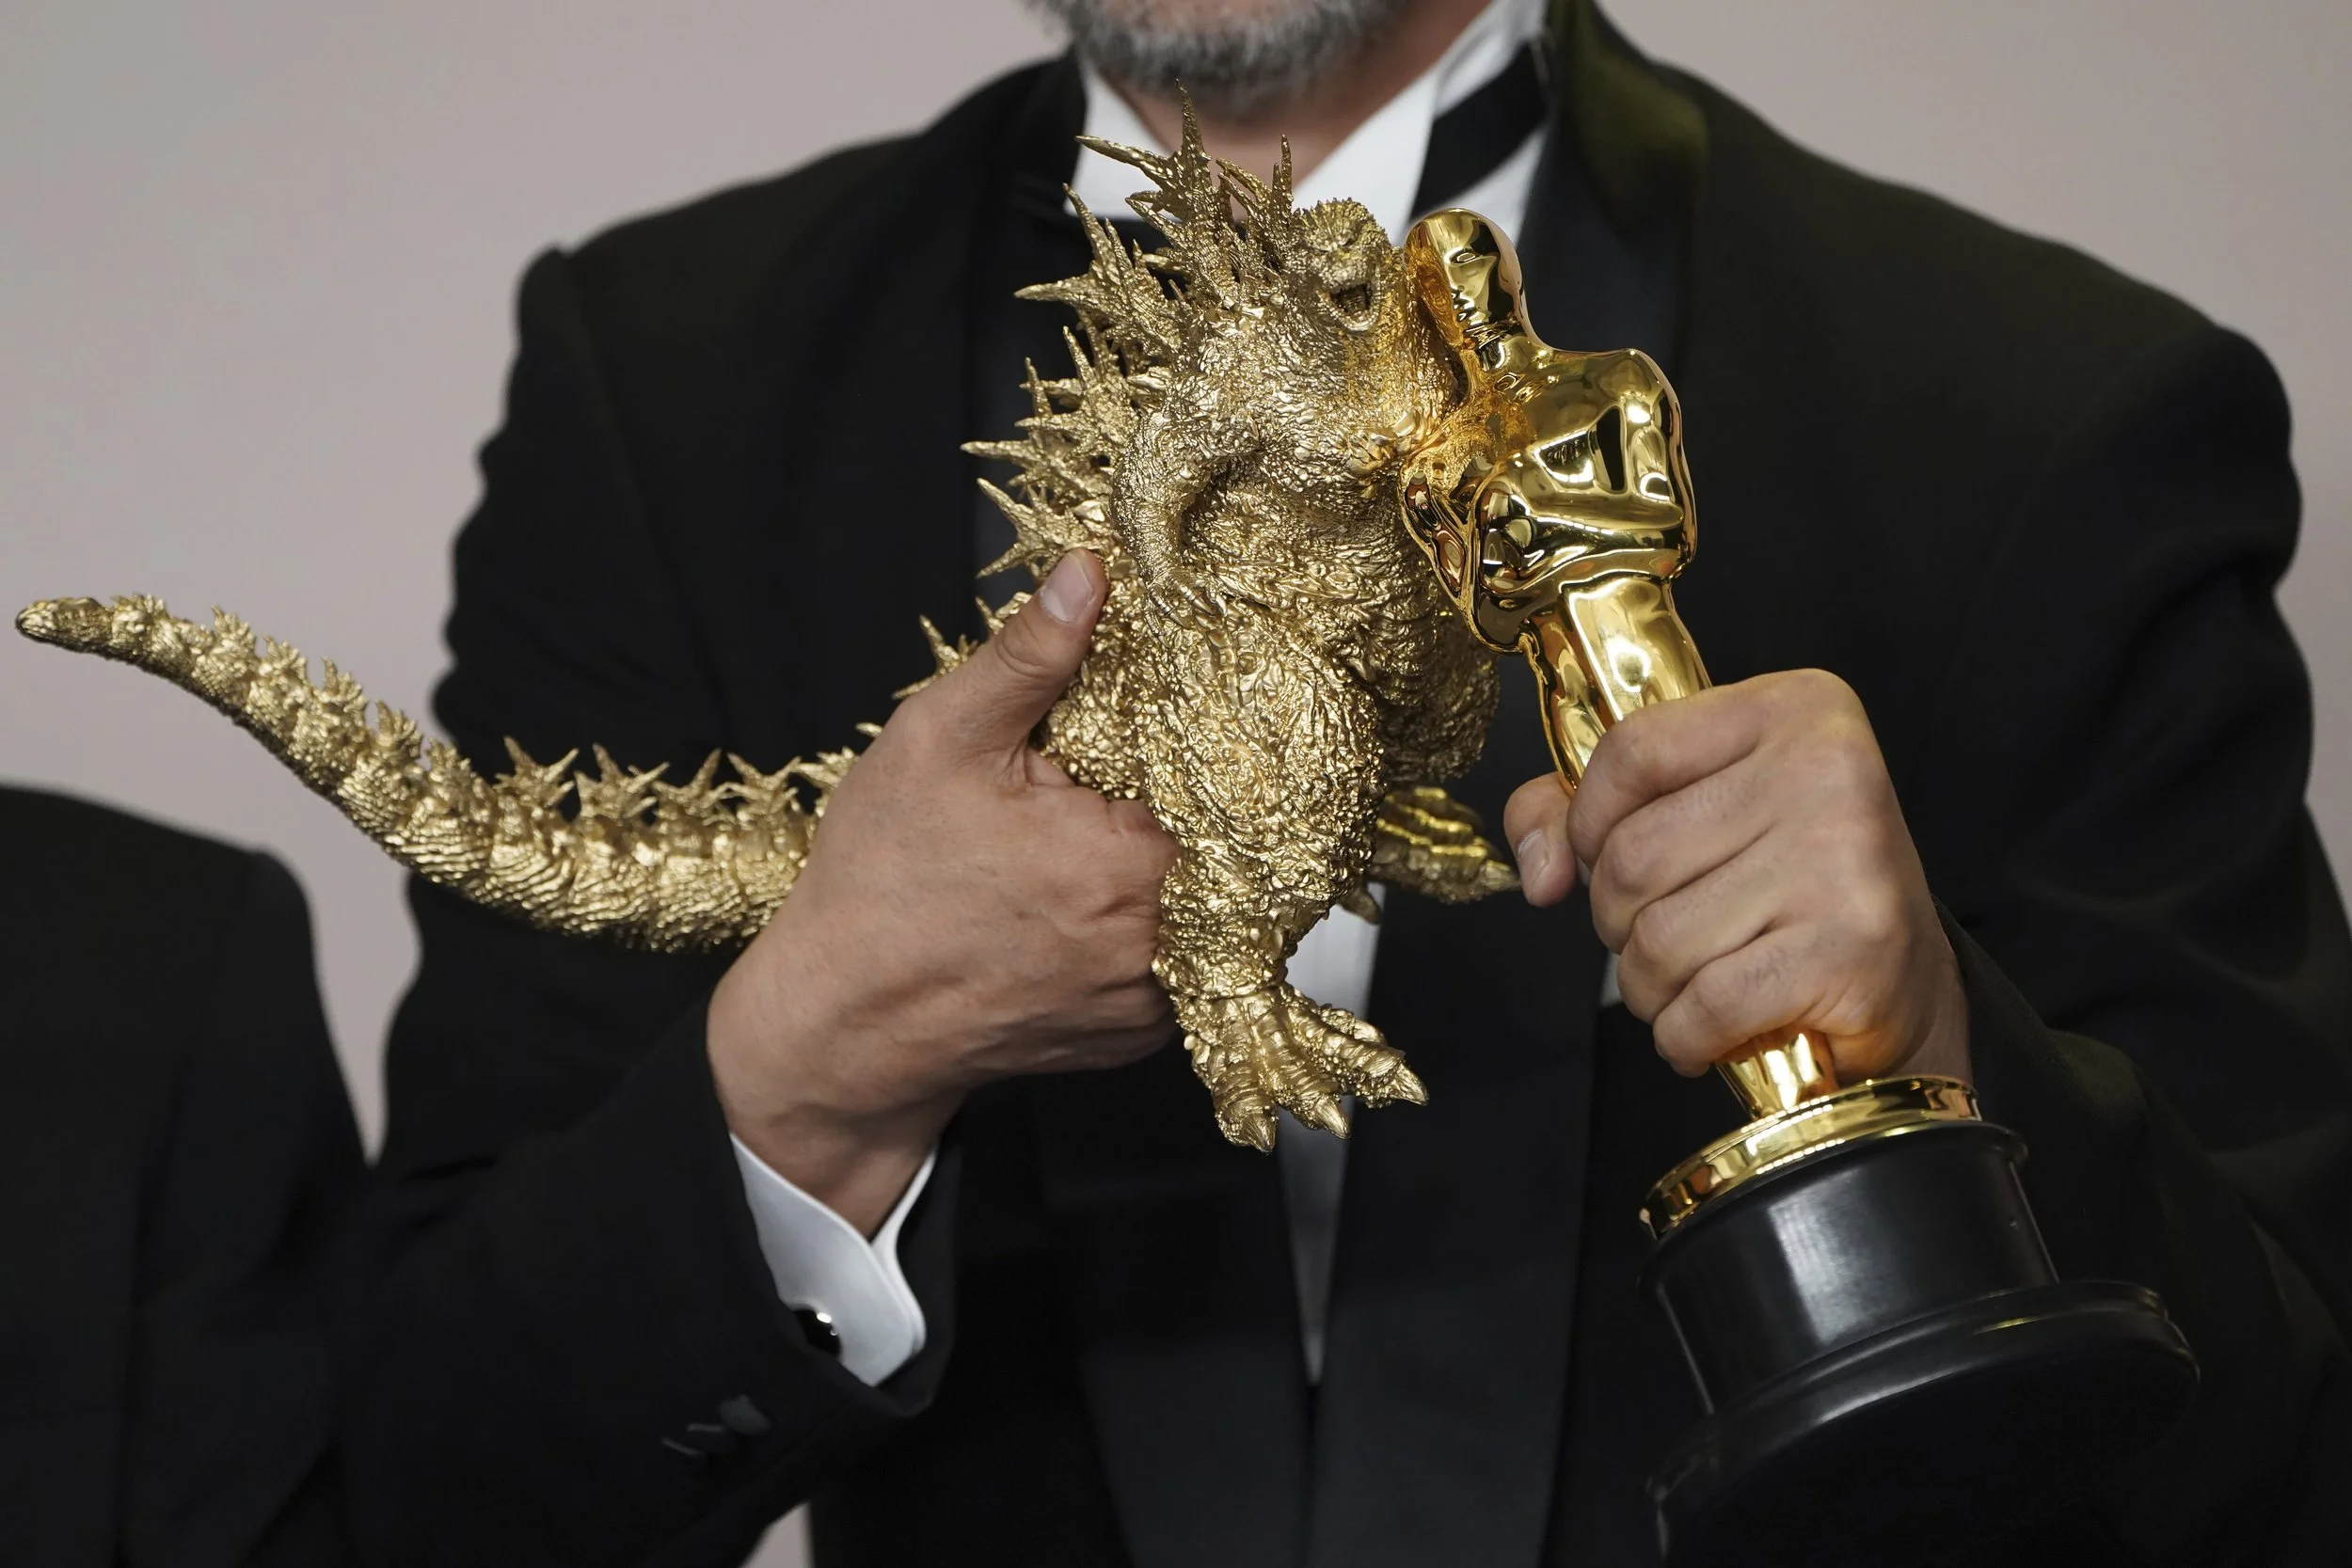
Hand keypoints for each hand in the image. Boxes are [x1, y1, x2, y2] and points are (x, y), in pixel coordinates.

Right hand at [709, 551, 1176, 1231]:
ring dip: (1157, 872)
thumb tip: (1089, 573)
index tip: (1139, 734)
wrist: (840, 1021)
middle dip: (1164, 803)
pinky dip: (1141, 931)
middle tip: (1089, 791)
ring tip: (1072, 854)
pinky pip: (1173, 964)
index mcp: (1131, 865)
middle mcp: (1160, 945)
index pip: (1217, 775)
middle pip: (1212, 841)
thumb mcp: (942, 740)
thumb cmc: (882, 882)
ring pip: (1198, 905)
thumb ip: (1030, 656)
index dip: (1184, 742)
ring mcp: (1151, 1003)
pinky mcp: (1134, 1037)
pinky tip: (1075, 908)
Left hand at [1504, 669, 1968, 1087]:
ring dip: (1649, 985)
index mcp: (1792, 709)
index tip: (1595, 858)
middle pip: (1633, 856)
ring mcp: (1843, 859)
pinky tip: (1706, 1030)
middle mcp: (1826, 769)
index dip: (1586, 820)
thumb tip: (1539, 872)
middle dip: (1619, 920)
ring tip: (1690, 983)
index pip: (1631, 751)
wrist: (1904, 982)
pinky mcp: (1848, 950)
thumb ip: (1590, 812)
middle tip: (1663, 936)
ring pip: (1659, 939)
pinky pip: (1705, 1004)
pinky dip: (1684, 1034)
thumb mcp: (1701, 809)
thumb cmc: (1791, 885)